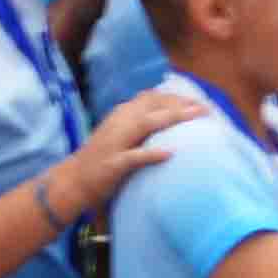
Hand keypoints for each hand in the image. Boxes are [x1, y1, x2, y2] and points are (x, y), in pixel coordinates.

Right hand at [66, 80, 206, 211]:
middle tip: (206, 108)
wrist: (72, 180)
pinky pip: (134, 157)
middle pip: (153, 105)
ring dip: (173, 118)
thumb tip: (165, 118)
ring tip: (196, 117)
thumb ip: (139, 125)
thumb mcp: (119, 135)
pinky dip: (152, 154)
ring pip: (147, 123)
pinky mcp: (112, 164)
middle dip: (181, 104)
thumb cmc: (100, 159)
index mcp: (121, 115)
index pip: (151, 98)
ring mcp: (115, 142)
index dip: (176, 97)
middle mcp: (119, 122)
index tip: (198, 101)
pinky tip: (170, 154)